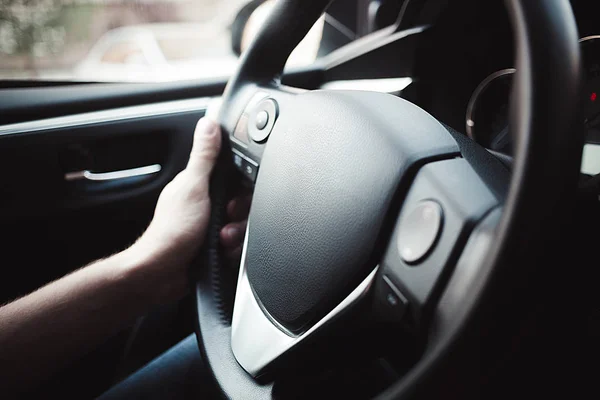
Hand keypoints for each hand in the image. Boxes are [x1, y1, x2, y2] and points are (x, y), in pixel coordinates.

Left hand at [127, 117, 248, 302]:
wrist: (164, 274)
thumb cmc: (173, 232)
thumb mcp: (194, 187)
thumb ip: (204, 156)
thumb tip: (208, 124)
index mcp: (196, 184)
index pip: (232, 175)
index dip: (241, 186)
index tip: (235, 197)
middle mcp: (203, 204)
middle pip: (240, 203)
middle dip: (239, 216)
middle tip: (226, 220)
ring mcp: (208, 226)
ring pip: (240, 225)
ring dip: (236, 235)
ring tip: (222, 240)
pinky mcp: (213, 246)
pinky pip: (236, 245)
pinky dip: (232, 250)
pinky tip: (223, 251)